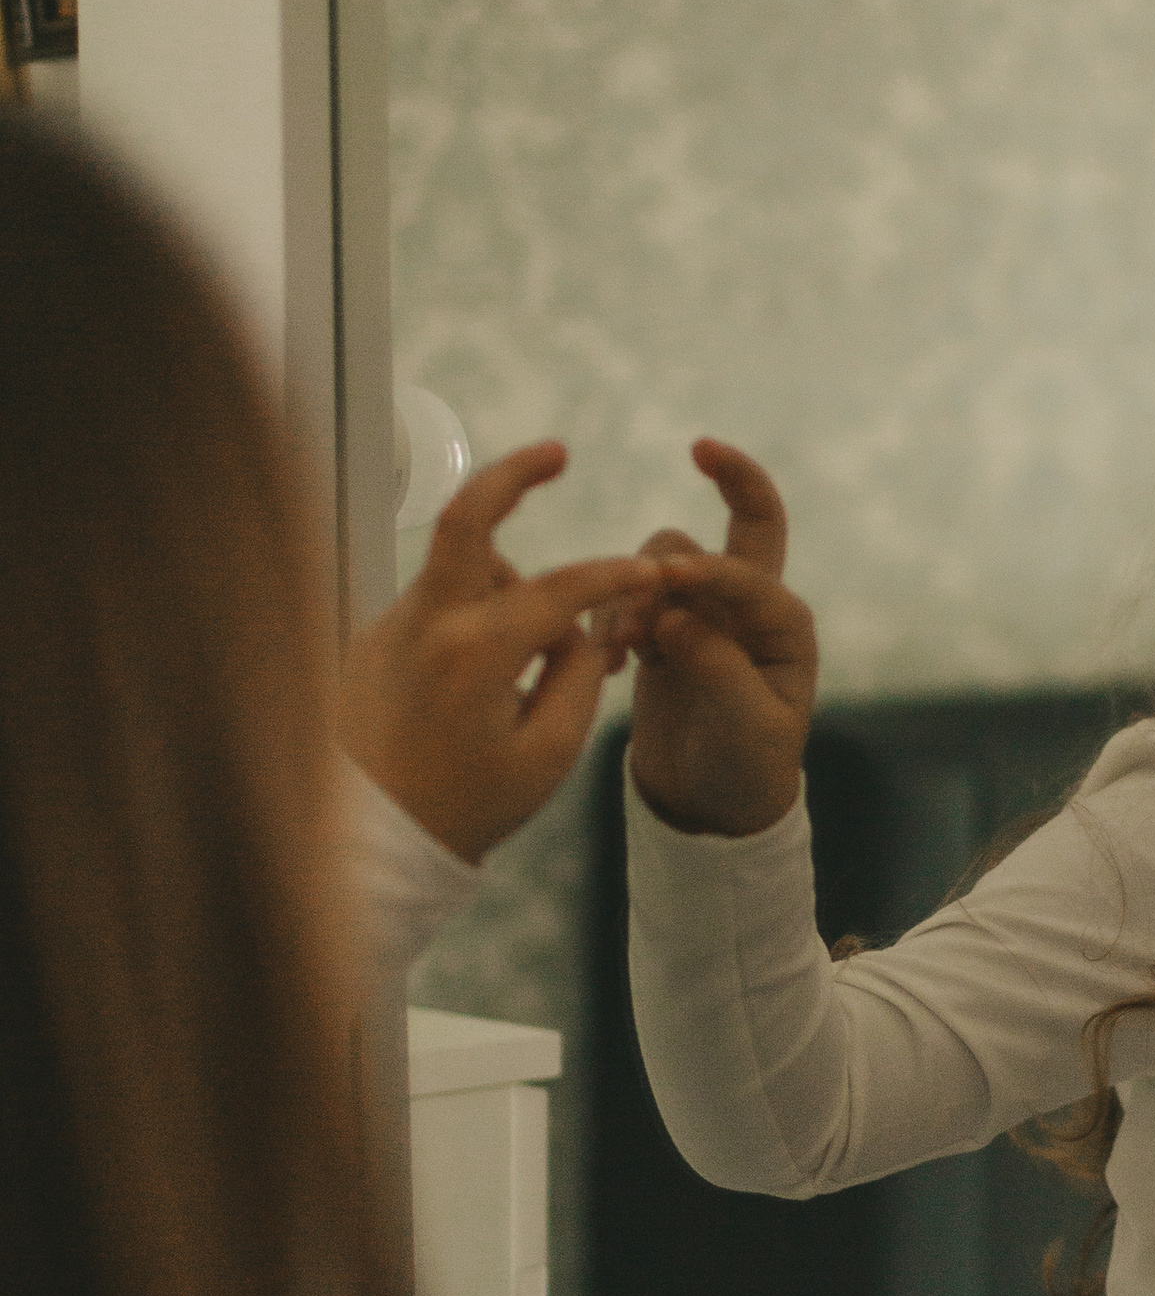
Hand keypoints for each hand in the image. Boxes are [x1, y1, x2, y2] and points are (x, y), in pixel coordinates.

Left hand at [339, 442, 659, 863]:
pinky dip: (471, 618)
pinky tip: (484, 676)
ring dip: (503, 586)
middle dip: (514, 474)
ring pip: (458, 572)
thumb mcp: (547, 755)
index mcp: (475, 653)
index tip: (647, 573)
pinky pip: (435, 608)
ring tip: (528, 660)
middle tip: (556, 450)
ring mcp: (388, 627)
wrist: (366, 845)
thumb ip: (580, 677)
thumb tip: (586, 629)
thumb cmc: (463, 808)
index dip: (614, 576)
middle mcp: (423, 624)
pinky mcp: (370, 642)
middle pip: (467, 518)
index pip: (562, 588)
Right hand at [619, 440, 818, 837]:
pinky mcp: (664, 630)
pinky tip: (611, 656)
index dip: (707, 569)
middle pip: (737, 529)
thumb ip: (717, 666)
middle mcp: (751, 608)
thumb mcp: (748, 728)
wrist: (712, 805)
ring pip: (667, 558)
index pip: (749, 572)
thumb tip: (674, 614)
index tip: (663, 577)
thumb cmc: (747, 769)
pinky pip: (632, 593)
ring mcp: (705, 614)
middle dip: (725, 488)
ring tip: (620, 646)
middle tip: (698, 459)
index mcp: (784, 625)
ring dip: (637, 587)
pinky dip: (613, 611)